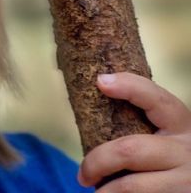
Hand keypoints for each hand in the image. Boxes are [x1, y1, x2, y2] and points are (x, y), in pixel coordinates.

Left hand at [77, 72, 190, 191]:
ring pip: (131, 185)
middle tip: (82, 175)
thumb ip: (139, 127)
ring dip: (105, 191)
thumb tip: (95, 103)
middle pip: (130, 149)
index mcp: (181, 125)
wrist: (190, 186)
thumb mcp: (164, 139)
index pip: (158, 99)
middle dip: (97, 162)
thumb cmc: (170, 163)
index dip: (130, 87)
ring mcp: (186, 179)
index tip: (100, 81)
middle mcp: (188, 150)